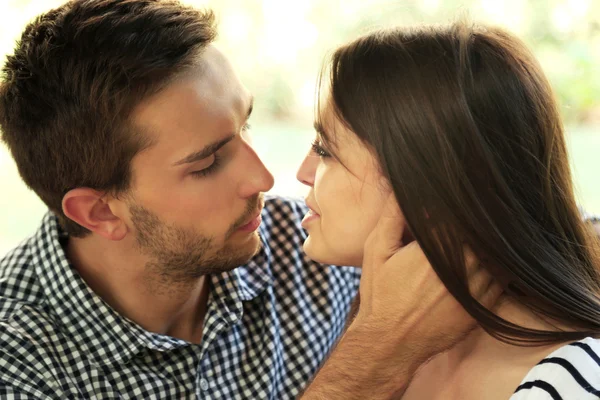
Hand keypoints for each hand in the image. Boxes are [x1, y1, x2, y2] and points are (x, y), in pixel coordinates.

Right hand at [353, 194, 501, 363]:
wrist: (389, 343)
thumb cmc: (380, 295)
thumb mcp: (377, 251)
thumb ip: (392, 217)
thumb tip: (403, 188)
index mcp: (434, 250)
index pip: (460, 216)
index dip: (460, 205)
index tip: (457, 198)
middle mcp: (459, 268)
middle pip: (482, 234)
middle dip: (477, 224)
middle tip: (475, 214)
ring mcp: (473, 291)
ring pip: (496, 256)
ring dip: (490, 245)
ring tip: (481, 235)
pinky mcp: (481, 309)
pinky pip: (502, 282)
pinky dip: (498, 269)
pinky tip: (485, 263)